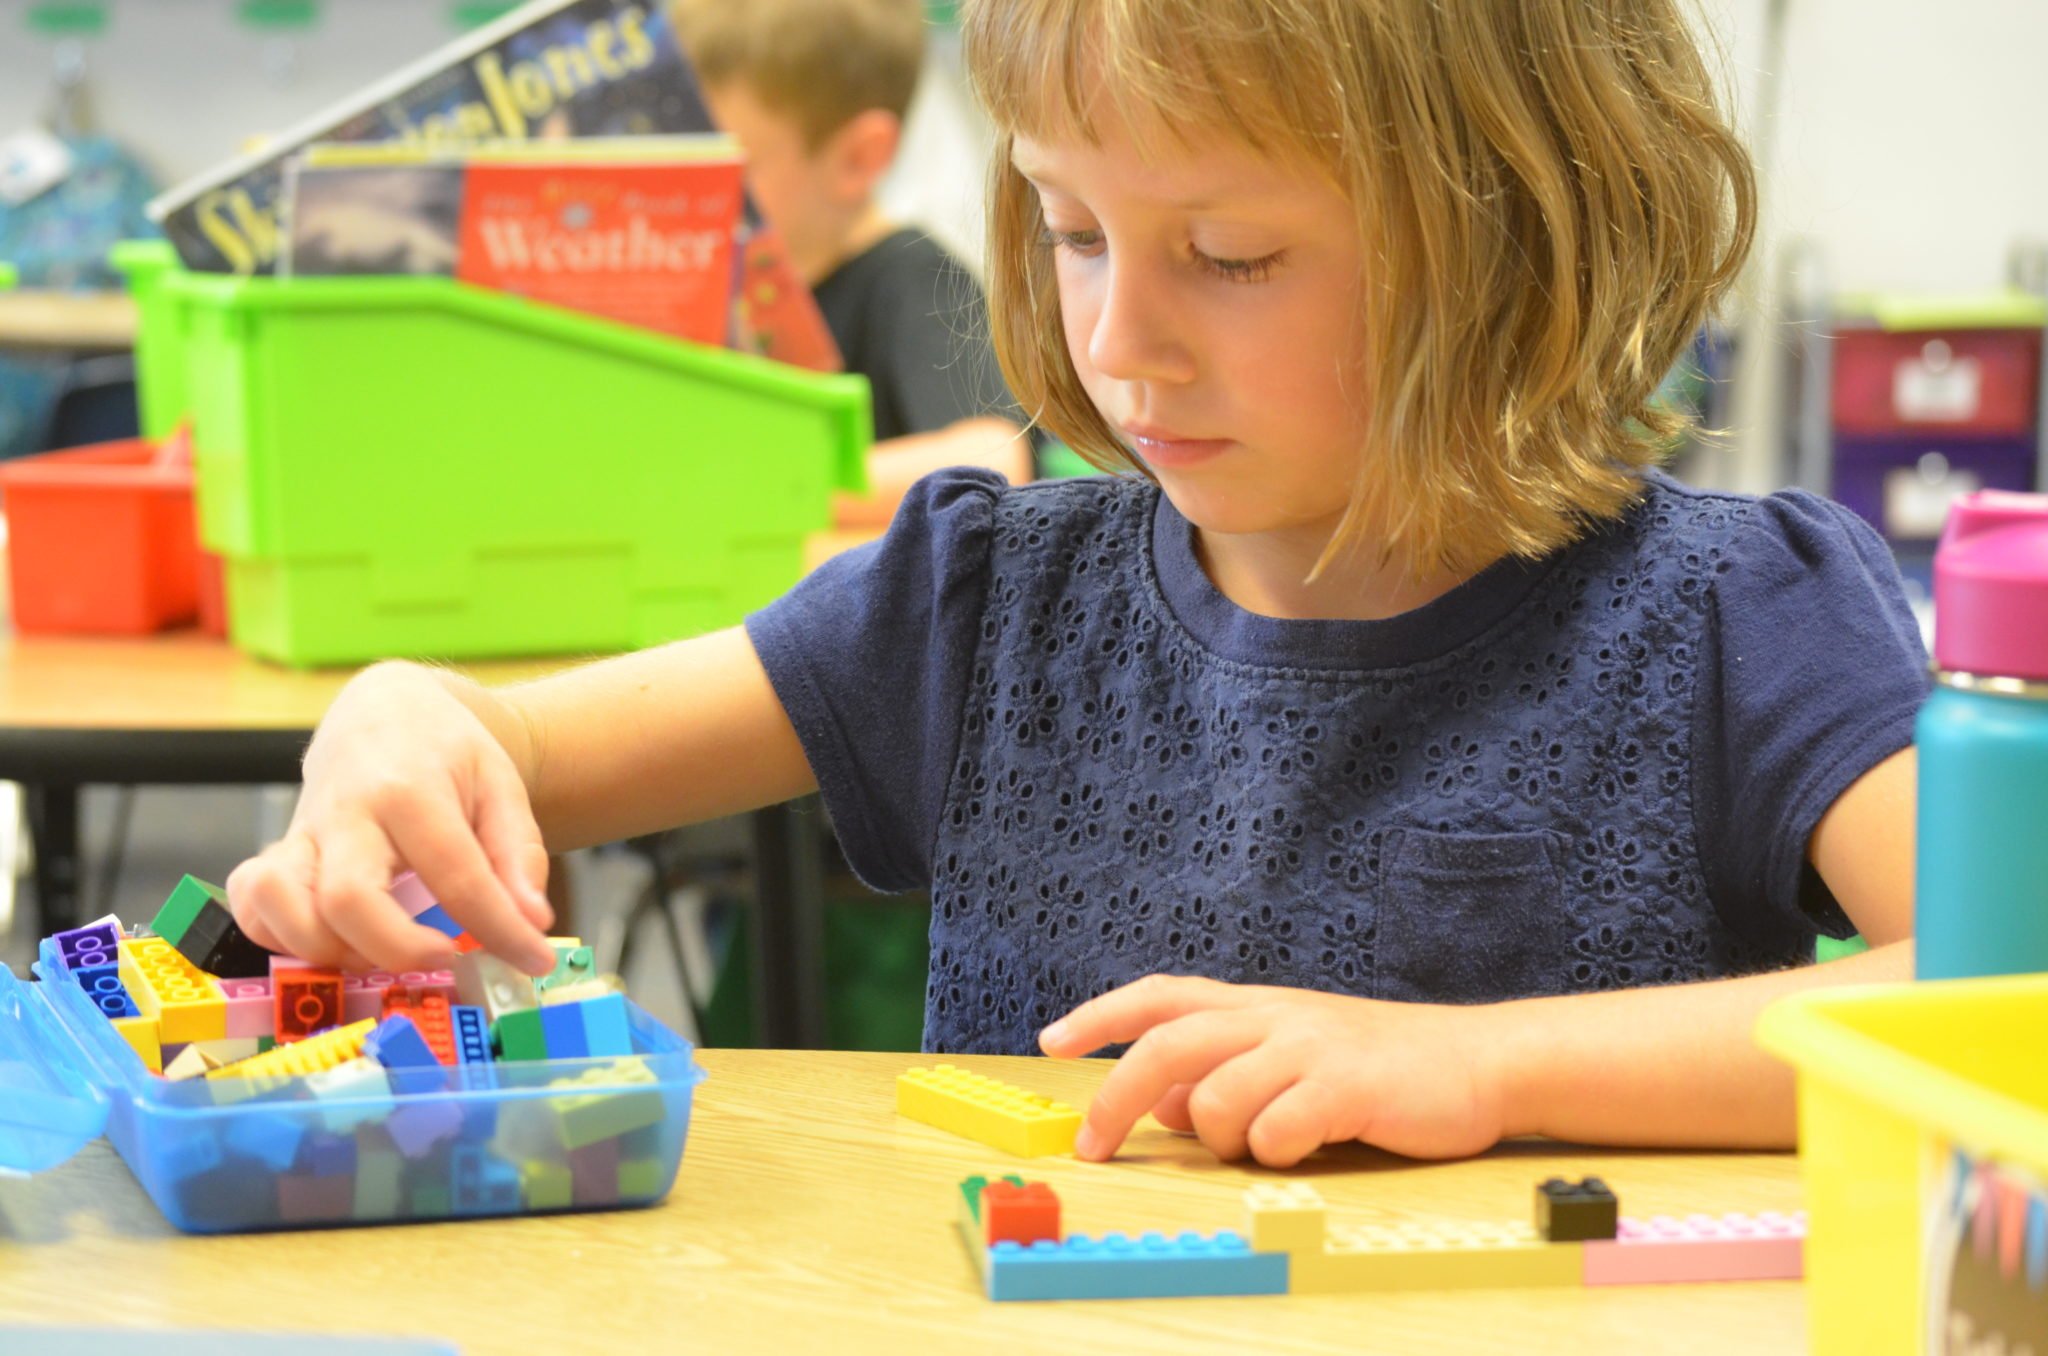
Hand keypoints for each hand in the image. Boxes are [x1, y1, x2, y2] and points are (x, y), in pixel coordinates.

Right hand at [226, 663, 557, 976]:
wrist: (384, 713)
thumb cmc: (447, 755)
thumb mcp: (501, 787)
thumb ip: (519, 856)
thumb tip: (533, 922)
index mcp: (411, 790)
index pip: (455, 875)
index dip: (498, 930)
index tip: (531, 960)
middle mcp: (344, 813)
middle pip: (347, 900)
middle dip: (397, 949)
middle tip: (444, 955)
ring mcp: (300, 833)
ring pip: (280, 905)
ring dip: (331, 950)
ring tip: (383, 949)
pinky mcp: (275, 852)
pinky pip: (251, 905)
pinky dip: (280, 937)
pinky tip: (332, 938)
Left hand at [1040, 974, 1511, 1167]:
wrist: (1479, 1060)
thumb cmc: (1377, 1068)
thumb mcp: (1292, 1060)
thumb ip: (1226, 1075)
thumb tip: (1158, 1104)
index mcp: (1255, 1007)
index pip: (1161, 996)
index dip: (1101, 1015)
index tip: (1051, 1040)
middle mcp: (1274, 1016)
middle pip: (1167, 1047)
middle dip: (1115, 1099)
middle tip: (1093, 1147)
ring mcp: (1310, 1047)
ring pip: (1214, 1098)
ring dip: (1221, 1138)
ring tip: (1263, 1143)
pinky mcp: (1347, 1086)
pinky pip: (1277, 1130)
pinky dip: (1275, 1151)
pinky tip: (1305, 1146)